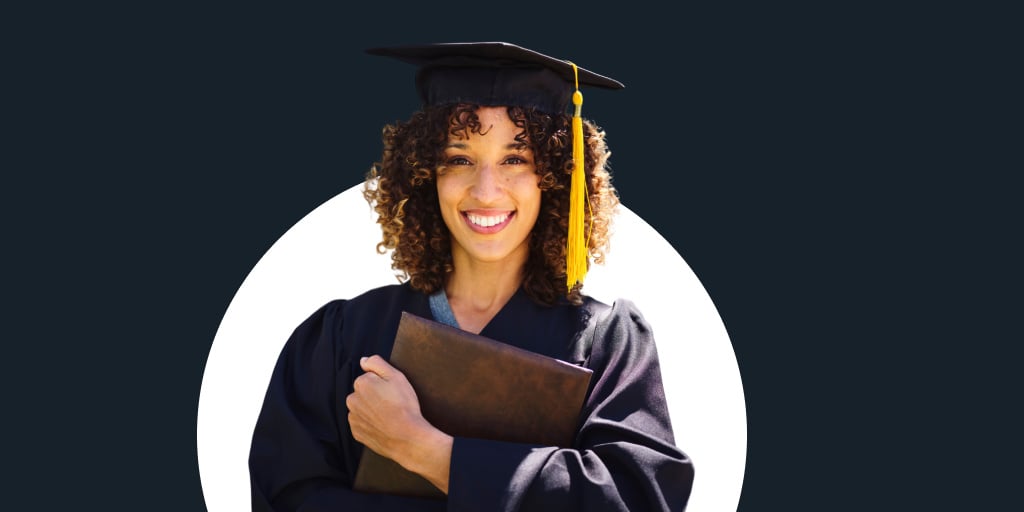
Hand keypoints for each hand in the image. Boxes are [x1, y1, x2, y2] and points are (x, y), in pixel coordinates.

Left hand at [346, 355, 452, 492]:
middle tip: (392, 404)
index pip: (369, 378)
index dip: (383, 384)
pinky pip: (362, 424)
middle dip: (374, 396)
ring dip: (371, 410)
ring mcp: (353, 418)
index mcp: (361, 384)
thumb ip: (377, 363)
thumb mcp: (396, 377)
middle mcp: (352, 400)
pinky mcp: (356, 433)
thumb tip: (363, 360)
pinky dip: (370, 424)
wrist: (407, 438)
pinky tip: (383, 426)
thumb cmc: (404, 406)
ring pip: (362, 408)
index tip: (393, 392)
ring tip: (388, 416)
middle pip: (363, 393)